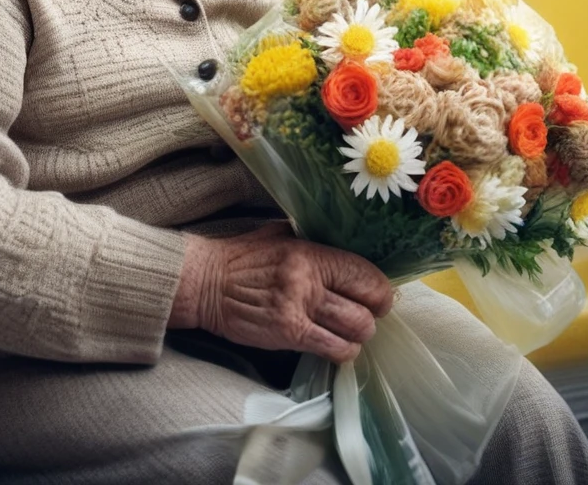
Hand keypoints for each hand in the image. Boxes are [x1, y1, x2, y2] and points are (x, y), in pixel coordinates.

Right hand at [170, 223, 393, 363]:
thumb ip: (312, 240)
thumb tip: (344, 246)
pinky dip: (343, 352)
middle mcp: (309, 279)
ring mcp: (298, 308)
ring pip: (355, 330)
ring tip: (351, 332)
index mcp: (310, 252)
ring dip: (359, 335)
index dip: (380, 288)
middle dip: (374, 314)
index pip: (364, 272)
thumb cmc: (243, 257)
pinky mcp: (287, 334)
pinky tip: (337, 347)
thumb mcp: (280, 235)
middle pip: (367, 305)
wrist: (206, 282)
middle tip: (368, 315)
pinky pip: (332, 349)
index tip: (378, 295)